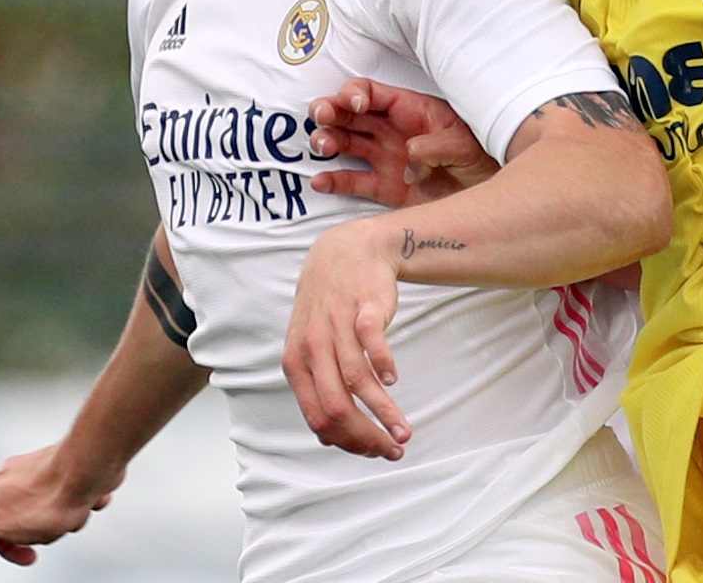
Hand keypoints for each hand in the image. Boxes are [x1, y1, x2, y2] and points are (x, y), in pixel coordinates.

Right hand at [0, 444, 113, 565]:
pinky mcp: (63, 465)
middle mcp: (11, 474)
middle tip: (50, 528)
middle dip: (39, 530)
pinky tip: (84, 501)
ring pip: (48, 508)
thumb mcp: (0, 523)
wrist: (88, 469)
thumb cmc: (50, 496)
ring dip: (62, 517)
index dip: (8, 547)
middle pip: (21, 519)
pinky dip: (78, 502)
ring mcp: (38, 468)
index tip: (26, 553)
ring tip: (70, 512)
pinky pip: (70, 495)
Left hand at [282, 218, 411, 459]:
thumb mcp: (313, 348)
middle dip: (368, 436)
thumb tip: (329, 437)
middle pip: (337, 407)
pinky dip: (384, 367)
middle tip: (393, 449)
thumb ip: (319, 388)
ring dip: (385, 413)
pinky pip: (372, 344)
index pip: (318, 417)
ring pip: (358, 382)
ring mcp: (336, 326)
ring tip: (405, 431)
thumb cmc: (330, 307)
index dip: (347, 442)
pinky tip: (394, 380)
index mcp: (297, 363)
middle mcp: (312, 347)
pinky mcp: (362, 308)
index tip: (373, 452)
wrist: (347, 250)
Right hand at [309, 78, 496, 207]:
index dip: (355, 92)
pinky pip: (352, 182)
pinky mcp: (385, 189)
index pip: (373, 92)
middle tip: (321, 116)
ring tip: (322, 146)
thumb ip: (437, 144)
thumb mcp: (465, 144)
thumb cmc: (481, 157)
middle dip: (331, 110)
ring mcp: (385, 159)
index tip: (353, 103)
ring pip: (346, 144)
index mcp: (410, 110)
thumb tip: (410, 151)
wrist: (488, 194)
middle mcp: (391, 131)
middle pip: (350, 114)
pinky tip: (320, 181)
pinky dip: (333, 181)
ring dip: (328, 140)